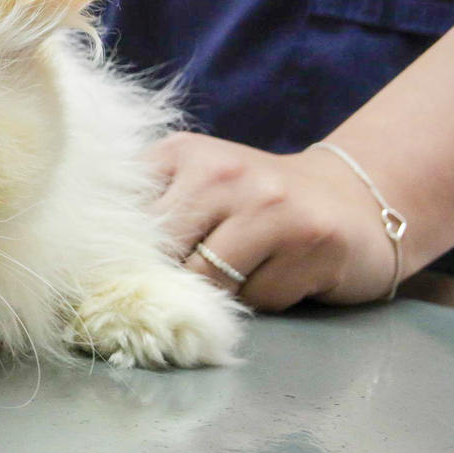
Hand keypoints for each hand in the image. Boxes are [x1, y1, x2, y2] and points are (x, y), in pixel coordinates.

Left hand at [146, 133, 397, 309]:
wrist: (354, 201)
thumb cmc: (257, 204)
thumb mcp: (196, 190)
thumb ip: (151, 215)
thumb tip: (99, 268)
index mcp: (181, 154)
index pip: (125, 216)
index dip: (125, 253)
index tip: (131, 271)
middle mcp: (222, 171)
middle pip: (164, 253)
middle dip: (174, 276)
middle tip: (200, 273)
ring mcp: (270, 204)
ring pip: (208, 281)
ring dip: (222, 290)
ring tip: (247, 266)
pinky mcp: (311, 240)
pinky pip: (259, 298)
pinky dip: (265, 298)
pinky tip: (284, 271)